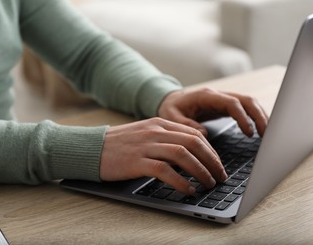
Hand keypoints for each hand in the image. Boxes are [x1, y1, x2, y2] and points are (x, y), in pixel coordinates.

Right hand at [100, 118, 226, 194]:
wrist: (92, 147)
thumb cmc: (120, 144)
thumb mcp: (146, 133)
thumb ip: (167, 137)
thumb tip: (192, 150)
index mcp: (160, 123)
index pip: (194, 134)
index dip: (211, 151)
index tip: (218, 164)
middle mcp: (155, 131)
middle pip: (193, 143)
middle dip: (212, 161)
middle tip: (220, 176)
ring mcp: (146, 145)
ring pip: (182, 155)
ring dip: (201, 171)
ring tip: (209, 183)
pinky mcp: (136, 161)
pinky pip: (164, 170)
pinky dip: (180, 181)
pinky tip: (188, 189)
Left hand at [158, 88, 267, 136]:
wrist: (171, 101)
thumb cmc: (170, 109)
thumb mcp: (171, 117)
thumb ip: (186, 125)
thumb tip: (203, 134)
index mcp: (206, 96)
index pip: (231, 103)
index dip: (243, 117)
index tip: (249, 133)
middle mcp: (218, 95)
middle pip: (246, 100)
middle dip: (259, 116)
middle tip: (267, 134)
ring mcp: (223, 100)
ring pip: (249, 103)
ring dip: (260, 117)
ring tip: (268, 134)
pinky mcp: (226, 106)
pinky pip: (245, 109)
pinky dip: (255, 118)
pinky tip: (261, 130)